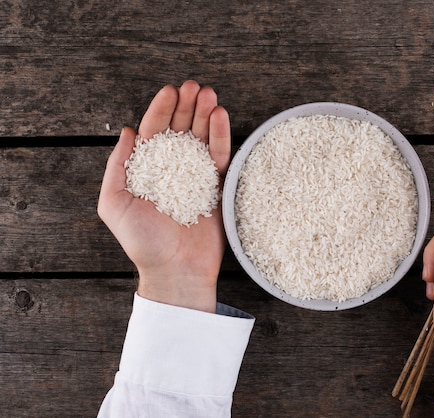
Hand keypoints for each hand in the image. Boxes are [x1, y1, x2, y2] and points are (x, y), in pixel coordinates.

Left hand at [98, 81, 230, 312]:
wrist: (177, 269)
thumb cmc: (143, 242)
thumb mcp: (114, 204)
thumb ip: (118, 167)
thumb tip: (126, 131)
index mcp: (147, 170)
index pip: (154, 131)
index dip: (162, 110)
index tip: (171, 91)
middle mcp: (172, 169)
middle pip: (181, 129)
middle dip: (188, 106)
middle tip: (196, 86)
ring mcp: (197, 177)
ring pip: (202, 138)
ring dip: (206, 114)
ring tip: (210, 95)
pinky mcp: (218, 186)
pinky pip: (220, 156)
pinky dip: (221, 135)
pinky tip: (221, 116)